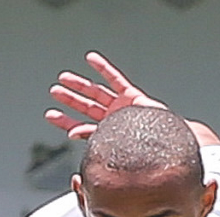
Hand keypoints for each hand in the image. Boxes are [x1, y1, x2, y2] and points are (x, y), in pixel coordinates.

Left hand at [45, 51, 166, 140]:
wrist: (169, 147)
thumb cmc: (145, 154)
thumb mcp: (115, 148)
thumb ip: (92, 139)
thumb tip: (71, 134)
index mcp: (107, 136)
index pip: (81, 127)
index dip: (66, 121)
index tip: (50, 115)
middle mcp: (113, 120)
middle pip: (87, 107)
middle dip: (70, 99)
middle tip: (54, 92)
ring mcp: (122, 107)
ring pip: (97, 93)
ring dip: (80, 85)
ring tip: (64, 78)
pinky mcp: (132, 96)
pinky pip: (115, 79)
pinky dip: (103, 68)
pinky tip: (90, 59)